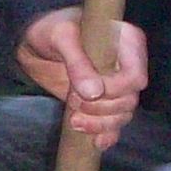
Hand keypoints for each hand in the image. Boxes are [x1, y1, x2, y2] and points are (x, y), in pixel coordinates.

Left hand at [16, 10, 146, 150]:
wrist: (35, 44)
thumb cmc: (50, 29)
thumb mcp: (61, 37)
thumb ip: (77, 62)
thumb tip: (93, 93)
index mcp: (126, 42)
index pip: (136, 76)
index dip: (115, 90)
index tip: (87, 91)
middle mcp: (127, 65)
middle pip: (129, 100)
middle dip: (101, 108)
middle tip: (73, 99)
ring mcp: (116, 85)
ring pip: (123, 115)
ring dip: (100, 123)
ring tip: (74, 120)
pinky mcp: (104, 102)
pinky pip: (115, 124)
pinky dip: (106, 135)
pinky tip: (94, 141)